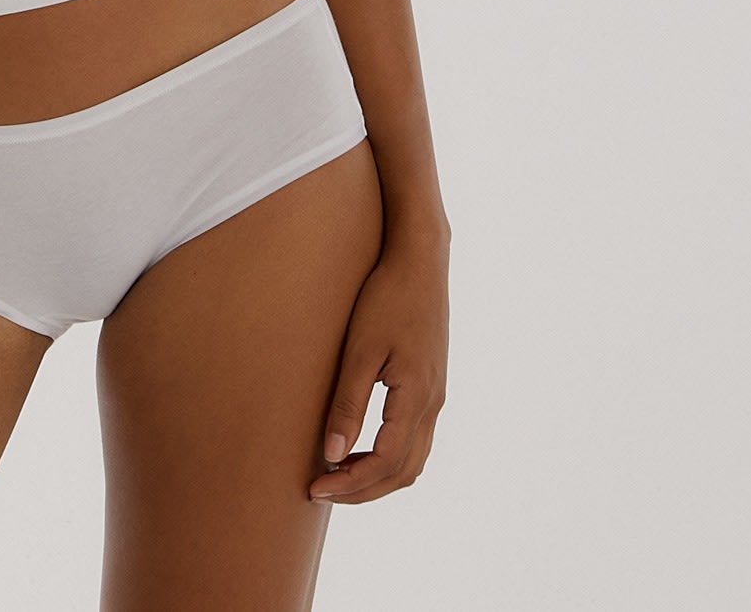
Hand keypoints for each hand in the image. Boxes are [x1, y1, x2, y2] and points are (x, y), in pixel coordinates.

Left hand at [308, 230, 448, 503]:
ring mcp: (436, 395)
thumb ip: (348, 404)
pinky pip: (415, 439)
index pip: (385, 464)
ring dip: (377, 476)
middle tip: (320, 489)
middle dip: (362, 489)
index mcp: (416, 398)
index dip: (350, 484)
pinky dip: (389, 457)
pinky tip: (359, 446)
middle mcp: (433, 404)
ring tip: (337, 474)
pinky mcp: (431, 385)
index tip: (314, 487)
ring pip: (413, 460)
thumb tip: (332, 456)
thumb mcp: (360, 350)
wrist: (420, 261)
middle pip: (402, 472)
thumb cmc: (385, 298)